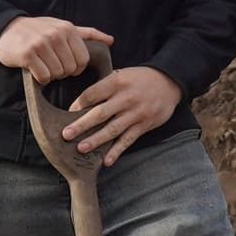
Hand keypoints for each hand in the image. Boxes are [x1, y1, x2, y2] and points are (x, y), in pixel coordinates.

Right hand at [0, 14, 104, 82]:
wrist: (6, 30)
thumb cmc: (38, 30)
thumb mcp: (63, 27)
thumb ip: (87, 34)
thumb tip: (110, 40)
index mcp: (68, 29)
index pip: (83, 59)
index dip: (76, 67)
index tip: (66, 64)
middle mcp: (56, 35)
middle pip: (71, 69)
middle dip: (62, 71)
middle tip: (51, 64)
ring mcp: (41, 44)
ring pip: (58, 74)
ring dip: (51, 75)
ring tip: (43, 65)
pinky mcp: (28, 55)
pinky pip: (44, 77)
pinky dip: (40, 78)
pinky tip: (35, 70)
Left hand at [61, 63, 178, 164]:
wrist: (169, 82)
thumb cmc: (139, 79)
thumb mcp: (121, 74)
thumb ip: (103, 86)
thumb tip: (80, 103)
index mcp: (116, 82)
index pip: (92, 94)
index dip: (77, 104)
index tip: (66, 114)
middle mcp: (125, 98)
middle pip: (99, 113)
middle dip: (81, 125)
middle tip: (66, 135)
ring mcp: (135, 113)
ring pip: (112, 129)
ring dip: (96, 140)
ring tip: (81, 148)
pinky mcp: (144, 125)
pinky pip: (128, 140)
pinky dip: (117, 151)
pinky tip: (106, 161)